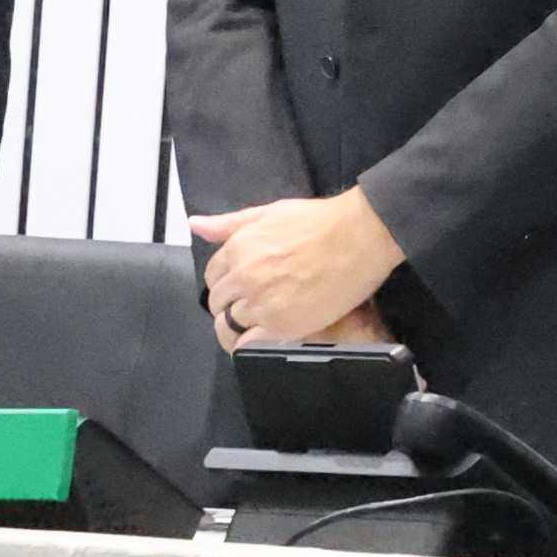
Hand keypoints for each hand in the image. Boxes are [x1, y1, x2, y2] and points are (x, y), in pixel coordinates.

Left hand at [189, 193, 408, 347]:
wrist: (360, 235)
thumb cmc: (321, 221)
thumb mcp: (270, 213)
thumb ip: (230, 223)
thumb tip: (195, 225)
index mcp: (238, 248)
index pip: (213, 276)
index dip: (228, 282)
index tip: (245, 285)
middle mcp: (243, 276)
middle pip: (219, 303)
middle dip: (234, 304)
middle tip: (259, 303)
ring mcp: (260, 302)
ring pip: (230, 325)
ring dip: (244, 324)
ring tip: (266, 320)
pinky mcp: (281, 325)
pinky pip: (249, 344)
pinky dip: (253, 343)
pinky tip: (268, 335)